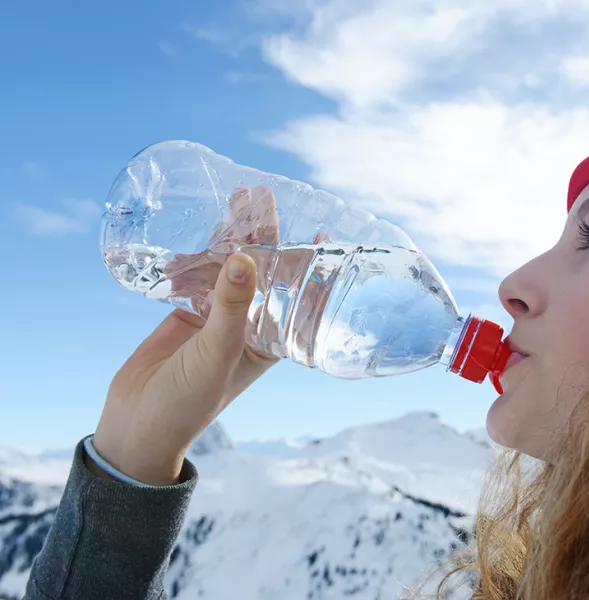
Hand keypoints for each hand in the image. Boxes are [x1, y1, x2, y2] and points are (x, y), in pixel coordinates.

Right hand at [92, 187, 281, 484]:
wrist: (138, 423)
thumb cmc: (189, 401)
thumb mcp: (217, 353)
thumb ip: (230, 307)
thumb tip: (245, 258)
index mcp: (270, 340)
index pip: (298, 295)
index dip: (309, 264)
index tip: (321, 231)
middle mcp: (248, 325)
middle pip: (263, 271)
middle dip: (266, 235)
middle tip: (263, 196)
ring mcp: (217, 317)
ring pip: (230, 268)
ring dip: (232, 236)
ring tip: (238, 199)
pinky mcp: (187, 313)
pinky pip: (197, 276)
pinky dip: (196, 256)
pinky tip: (200, 232)